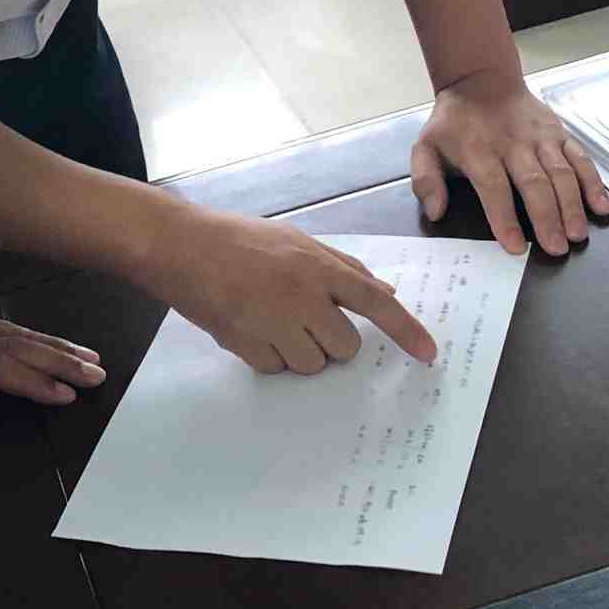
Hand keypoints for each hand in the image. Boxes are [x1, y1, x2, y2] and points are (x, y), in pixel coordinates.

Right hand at [141, 207, 437, 373]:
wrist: (179, 246)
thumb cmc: (238, 239)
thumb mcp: (295, 240)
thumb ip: (342, 267)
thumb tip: (385, 293)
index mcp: (316, 265)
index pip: (373, 302)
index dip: (405, 330)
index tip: (429, 354)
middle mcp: (301, 296)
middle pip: (345, 346)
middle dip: (331, 342)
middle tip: (304, 321)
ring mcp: (273, 322)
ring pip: (312, 364)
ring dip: (298, 352)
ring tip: (270, 321)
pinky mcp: (245, 343)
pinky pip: (275, 369)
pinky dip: (267, 356)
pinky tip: (249, 328)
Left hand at [411, 68, 608, 256]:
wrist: (481, 81)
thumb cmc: (454, 122)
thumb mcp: (425, 146)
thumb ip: (426, 180)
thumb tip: (436, 212)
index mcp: (479, 150)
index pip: (494, 186)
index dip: (504, 217)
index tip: (515, 246)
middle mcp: (513, 143)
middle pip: (534, 182)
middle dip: (547, 217)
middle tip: (556, 248)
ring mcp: (540, 137)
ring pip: (561, 172)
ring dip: (572, 205)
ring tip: (577, 235)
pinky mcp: (559, 133)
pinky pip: (580, 158)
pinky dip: (593, 182)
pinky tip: (600, 207)